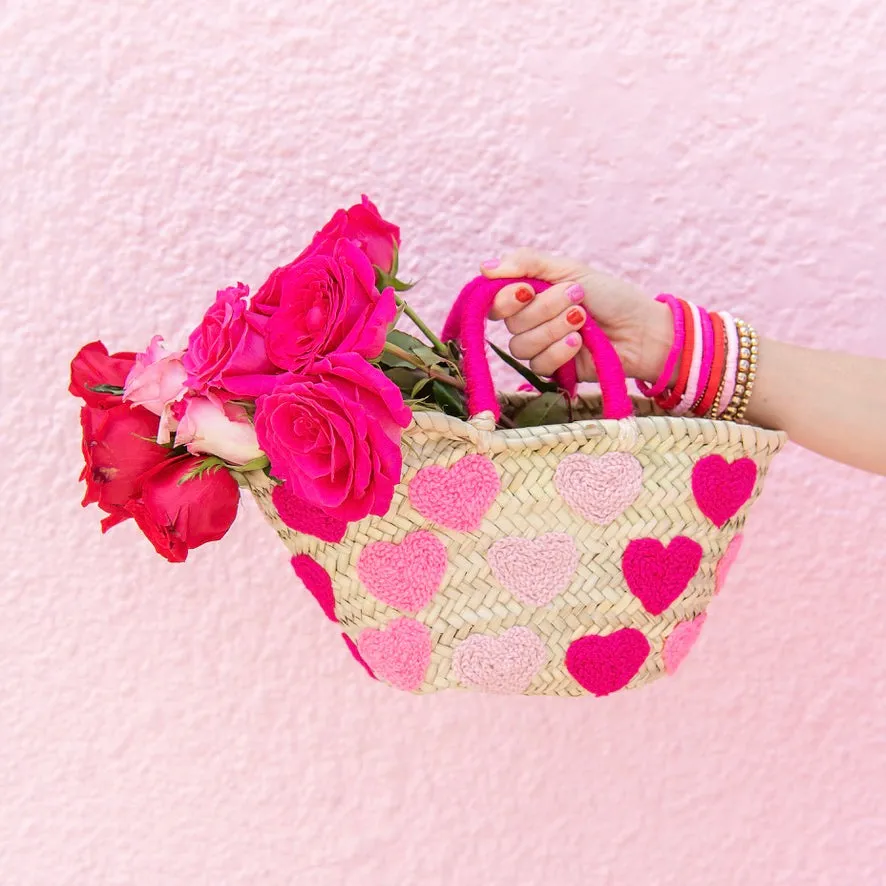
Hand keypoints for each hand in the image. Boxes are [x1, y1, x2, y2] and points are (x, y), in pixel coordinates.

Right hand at [483, 248, 672, 383]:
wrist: (641, 329)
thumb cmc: (610, 296)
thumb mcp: (569, 270)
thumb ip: (527, 263)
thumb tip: (484, 266)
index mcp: (529, 296)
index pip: (495, 301)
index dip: (506, 299)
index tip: (527, 290)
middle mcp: (530, 322)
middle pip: (511, 323)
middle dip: (545, 308)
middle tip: (576, 297)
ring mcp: (541, 347)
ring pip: (522, 345)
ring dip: (555, 329)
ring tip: (583, 319)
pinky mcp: (553, 370)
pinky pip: (539, 365)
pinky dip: (561, 351)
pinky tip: (581, 342)